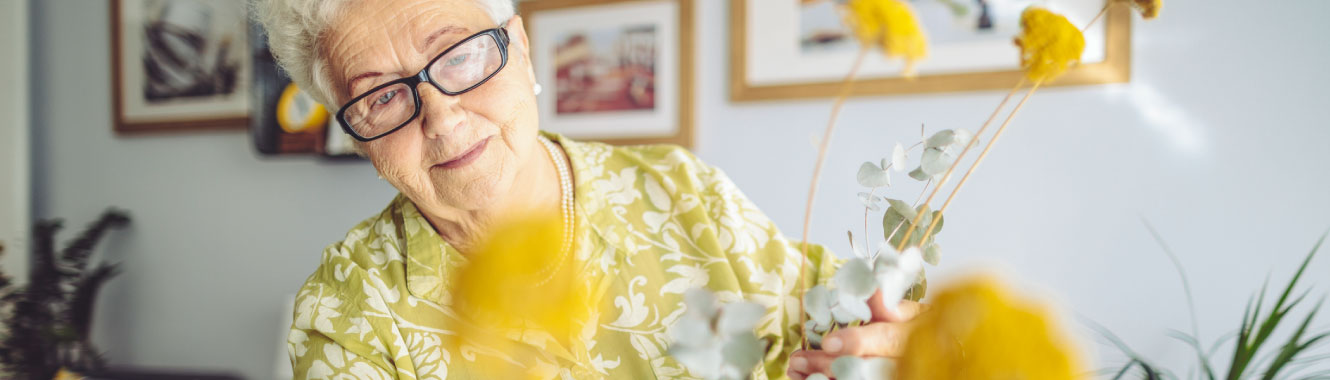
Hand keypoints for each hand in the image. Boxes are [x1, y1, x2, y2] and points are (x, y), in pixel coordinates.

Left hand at [786, 290, 926, 379]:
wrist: (941, 355)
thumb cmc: (921, 330)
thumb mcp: (912, 312)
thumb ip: (890, 303)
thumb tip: (873, 288)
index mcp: (912, 334)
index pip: (886, 340)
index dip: (857, 342)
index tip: (829, 341)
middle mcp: (904, 360)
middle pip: (864, 367)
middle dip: (828, 364)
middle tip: (797, 359)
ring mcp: (895, 377)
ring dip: (822, 377)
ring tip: (795, 369)